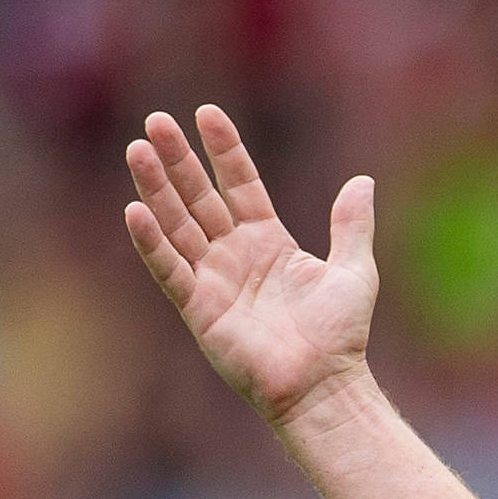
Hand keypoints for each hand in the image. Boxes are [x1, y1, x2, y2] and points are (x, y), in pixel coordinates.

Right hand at [123, 106, 378, 426]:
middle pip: (200, 197)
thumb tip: (363, 180)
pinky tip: (135, 210)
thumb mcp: (354, 271)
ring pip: (178, 225)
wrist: (324, 386)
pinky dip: (152, 242)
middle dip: (178, 160)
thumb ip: (352, 225)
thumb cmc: (340, 336)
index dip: (224, 150)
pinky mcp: (199, 308)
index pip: (240, 184)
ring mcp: (214, 280)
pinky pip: (170, 269)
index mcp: (269, 241)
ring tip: (136, 149)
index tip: (206, 113)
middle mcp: (236, 255)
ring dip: (156, 188)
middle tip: (155, 121)